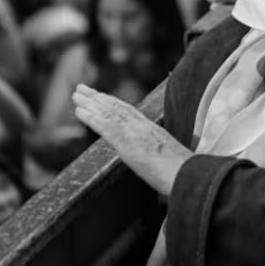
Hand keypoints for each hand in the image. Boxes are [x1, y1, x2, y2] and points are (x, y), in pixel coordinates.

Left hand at [72, 84, 190, 196]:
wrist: (188, 177)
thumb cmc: (185, 175)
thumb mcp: (173, 161)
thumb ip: (162, 157)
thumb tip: (162, 165)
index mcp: (153, 131)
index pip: (129, 112)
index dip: (113, 103)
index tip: (100, 96)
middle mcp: (143, 127)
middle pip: (117, 107)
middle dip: (98, 97)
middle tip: (81, 89)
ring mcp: (135, 134)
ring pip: (109, 113)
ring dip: (90, 103)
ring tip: (76, 95)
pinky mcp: (128, 143)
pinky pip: (106, 127)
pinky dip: (92, 118)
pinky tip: (80, 111)